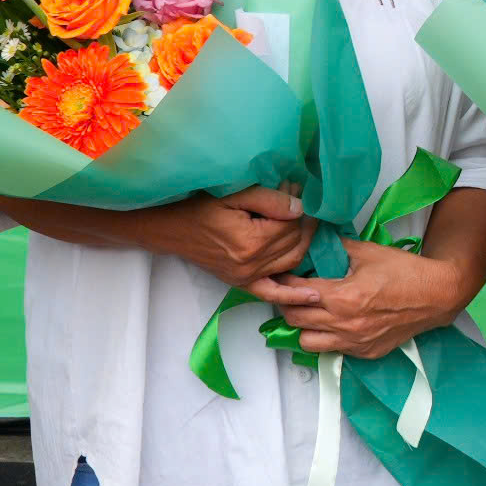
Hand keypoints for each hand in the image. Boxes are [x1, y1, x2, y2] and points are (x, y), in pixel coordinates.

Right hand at [150, 186, 311, 285]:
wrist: (172, 229)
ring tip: (307, 225)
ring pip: (292, 262)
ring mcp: (246, 277)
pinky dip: (293, 295)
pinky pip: (271, 293)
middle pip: (294, 243)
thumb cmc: (200, 207)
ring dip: (304, 244)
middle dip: (303, 222)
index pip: (291, 225)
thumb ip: (269, 200)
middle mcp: (251, 265)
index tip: (296, 189)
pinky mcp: (241, 283)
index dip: (298, 206)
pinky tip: (313, 296)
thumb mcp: (235, 194)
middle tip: (304, 204)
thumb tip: (300, 208)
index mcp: (251, 242)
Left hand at [256, 240, 463, 359]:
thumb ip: (337, 247)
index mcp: (342, 297)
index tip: (280, 275)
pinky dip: (326, 337)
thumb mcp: (368, 251)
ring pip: (306, 342)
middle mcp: (344, 325)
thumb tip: (315, 241)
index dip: (284, 282)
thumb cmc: (404, 271)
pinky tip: (334, 323)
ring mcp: (354, 342)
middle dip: (287, 303)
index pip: (297, 292)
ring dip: (303, 326)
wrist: (437, 295)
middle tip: (290, 292)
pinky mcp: (364, 352)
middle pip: (294, 319)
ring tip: (310, 311)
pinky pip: (332, 350)